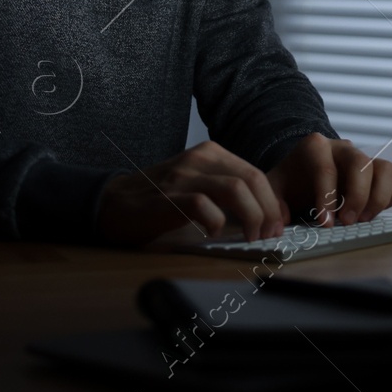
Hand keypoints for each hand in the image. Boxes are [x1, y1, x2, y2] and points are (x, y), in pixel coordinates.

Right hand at [94, 140, 288, 246]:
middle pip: (251, 179)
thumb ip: (227, 191)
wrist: (113, 203)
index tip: (279, 224)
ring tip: (251, 237)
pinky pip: (204, 206)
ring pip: (234, 190)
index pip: (255, 173)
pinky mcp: (167, 197)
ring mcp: (182, 176)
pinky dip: (216, 223)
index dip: (273, 202)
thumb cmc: (160, 198)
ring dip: (251, 217)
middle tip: (269, 235)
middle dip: (269, 210)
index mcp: (210, 153)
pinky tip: (214, 235)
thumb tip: (268, 215)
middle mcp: (198, 159)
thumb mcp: (197, 183)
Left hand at [265, 133, 391, 227]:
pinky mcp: (380, 169)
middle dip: (357, 196)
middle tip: (348, 222)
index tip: (326, 223)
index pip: (325, 168)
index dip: (327, 197)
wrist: (306, 172)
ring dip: (379, 197)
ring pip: (386, 168)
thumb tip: (281, 219)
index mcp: (315, 147)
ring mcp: (365, 156)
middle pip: (361, 164)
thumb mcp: (275, 189)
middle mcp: (343, 147)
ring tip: (364, 218)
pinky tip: (375, 211)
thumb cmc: (293, 182)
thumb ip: (273, 202)